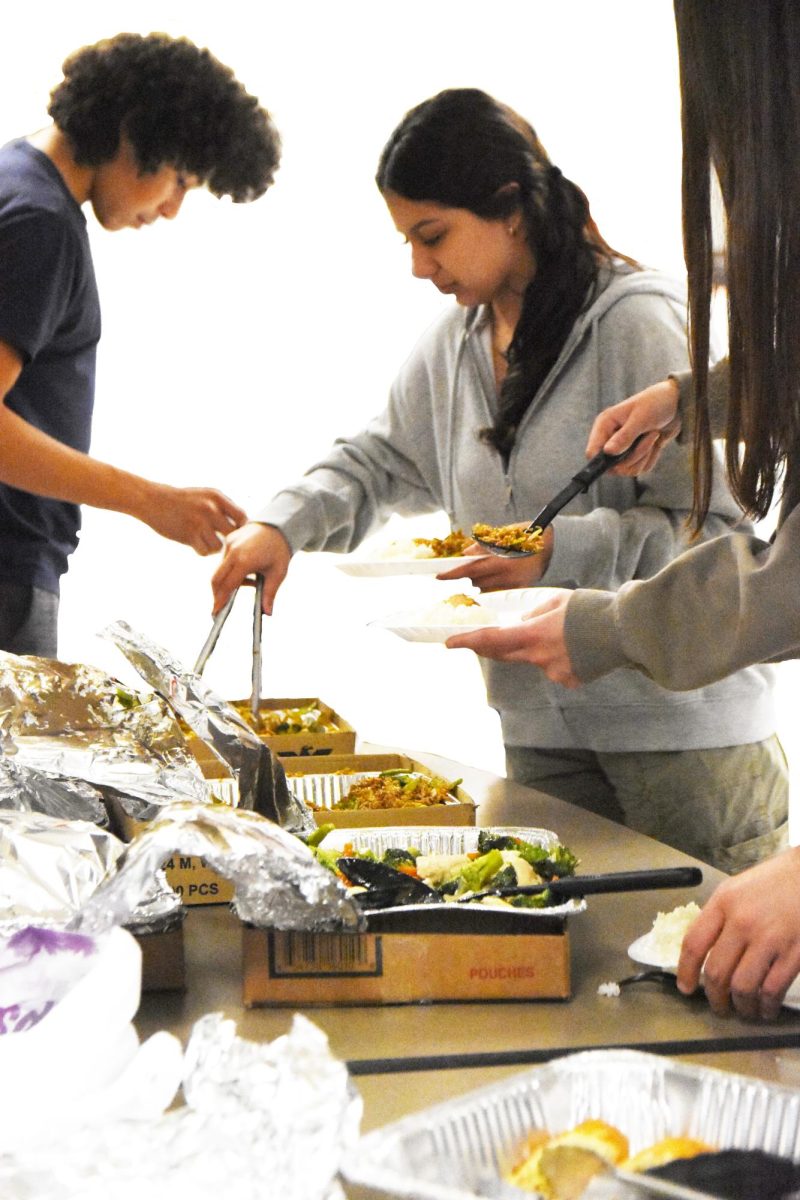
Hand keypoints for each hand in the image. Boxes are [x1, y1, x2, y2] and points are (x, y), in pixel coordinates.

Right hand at [142, 484, 246, 553]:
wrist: (153, 500)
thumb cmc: (182, 500)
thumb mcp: (205, 495)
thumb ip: (223, 507)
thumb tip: (244, 525)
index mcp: (217, 497)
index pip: (242, 517)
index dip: (241, 528)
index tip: (234, 532)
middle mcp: (211, 508)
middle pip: (233, 534)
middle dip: (228, 540)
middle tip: (220, 541)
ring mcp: (200, 522)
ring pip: (219, 546)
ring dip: (213, 547)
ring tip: (204, 540)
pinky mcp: (188, 535)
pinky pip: (205, 551)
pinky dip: (201, 550)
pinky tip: (195, 543)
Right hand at [211, 522, 290, 614]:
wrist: (278, 525)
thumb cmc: (279, 550)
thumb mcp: (278, 573)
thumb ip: (270, 594)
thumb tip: (267, 614)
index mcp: (244, 560)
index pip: (227, 585)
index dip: (220, 600)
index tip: (216, 613)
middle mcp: (232, 551)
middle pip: (216, 579)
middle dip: (217, 595)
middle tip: (220, 608)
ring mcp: (228, 544)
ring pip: (220, 570)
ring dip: (227, 582)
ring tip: (252, 582)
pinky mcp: (228, 540)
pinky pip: (224, 560)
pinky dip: (230, 571)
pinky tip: (249, 573)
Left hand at [436, 530, 553, 589]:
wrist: (559, 545)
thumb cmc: (530, 534)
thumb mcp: (507, 533)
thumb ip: (485, 543)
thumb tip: (465, 553)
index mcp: (501, 559)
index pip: (470, 569)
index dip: (452, 574)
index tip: (439, 576)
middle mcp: (506, 575)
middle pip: (476, 582)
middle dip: (466, 578)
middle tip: (462, 571)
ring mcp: (515, 585)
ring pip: (486, 589)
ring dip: (478, 583)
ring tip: (483, 573)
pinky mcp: (522, 590)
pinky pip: (499, 593)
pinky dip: (491, 588)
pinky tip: (493, 581)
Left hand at [445, 590, 579, 685]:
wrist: (625, 630)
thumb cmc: (592, 609)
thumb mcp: (557, 601)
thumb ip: (534, 615)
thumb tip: (522, 624)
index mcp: (534, 634)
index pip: (493, 639)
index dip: (468, 641)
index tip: (450, 643)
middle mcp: (539, 657)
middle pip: (506, 654)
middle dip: (492, 646)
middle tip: (479, 640)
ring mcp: (555, 672)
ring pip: (536, 659)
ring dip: (540, 647)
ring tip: (568, 632)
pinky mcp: (570, 679)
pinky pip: (557, 668)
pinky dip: (561, 657)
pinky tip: (580, 647)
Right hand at [585, 378, 681, 475]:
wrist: (677, 404)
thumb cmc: (656, 403)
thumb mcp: (640, 418)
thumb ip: (624, 437)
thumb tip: (608, 452)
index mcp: (605, 425)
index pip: (592, 452)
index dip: (604, 460)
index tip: (622, 456)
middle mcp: (611, 438)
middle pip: (612, 465)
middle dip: (633, 456)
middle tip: (647, 437)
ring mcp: (623, 448)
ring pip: (628, 468)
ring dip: (644, 455)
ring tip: (653, 435)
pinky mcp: (636, 454)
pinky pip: (640, 468)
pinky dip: (651, 458)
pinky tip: (655, 442)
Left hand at [677, 846, 799, 1019]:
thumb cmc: (771, 882)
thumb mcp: (734, 889)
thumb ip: (717, 918)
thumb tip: (702, 951)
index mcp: (723, 903)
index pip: (694, 943)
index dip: (685, 971)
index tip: (685, 988)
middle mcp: (743, 922)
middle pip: (717, 972)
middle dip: (714, 997)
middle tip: (718, 1006)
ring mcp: (770, 939)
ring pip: (743, 987)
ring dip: (740, 1006)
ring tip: (742, 1010)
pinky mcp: (795, 954)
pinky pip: (772, 990)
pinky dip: (766, 1006)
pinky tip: (765, 1008)